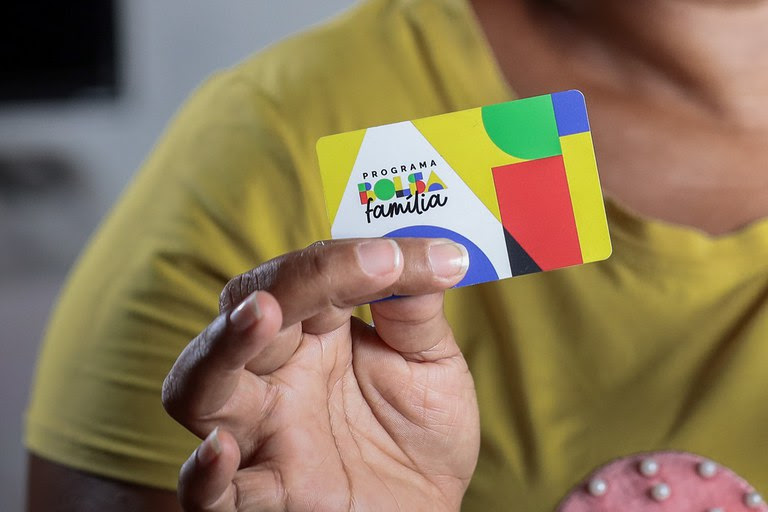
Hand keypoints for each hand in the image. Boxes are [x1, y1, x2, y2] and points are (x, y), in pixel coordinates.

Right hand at [162, 238, 479, 510]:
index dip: (348, 259)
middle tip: (354, 266)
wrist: (429, 506)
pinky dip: (203, 474)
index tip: (403, 256)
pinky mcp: (262, 495)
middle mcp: (278, 373)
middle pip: (247, 310)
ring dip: (224, 347)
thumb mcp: (433, 365)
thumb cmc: (422, 431)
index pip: (309, 276)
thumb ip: (418, 314)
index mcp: (316, 332)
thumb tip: (431, 253)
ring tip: (262, 314)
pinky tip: (219, 449)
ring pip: (201, 384)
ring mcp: (262, 432)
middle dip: (290, 282)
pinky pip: (210, 491)